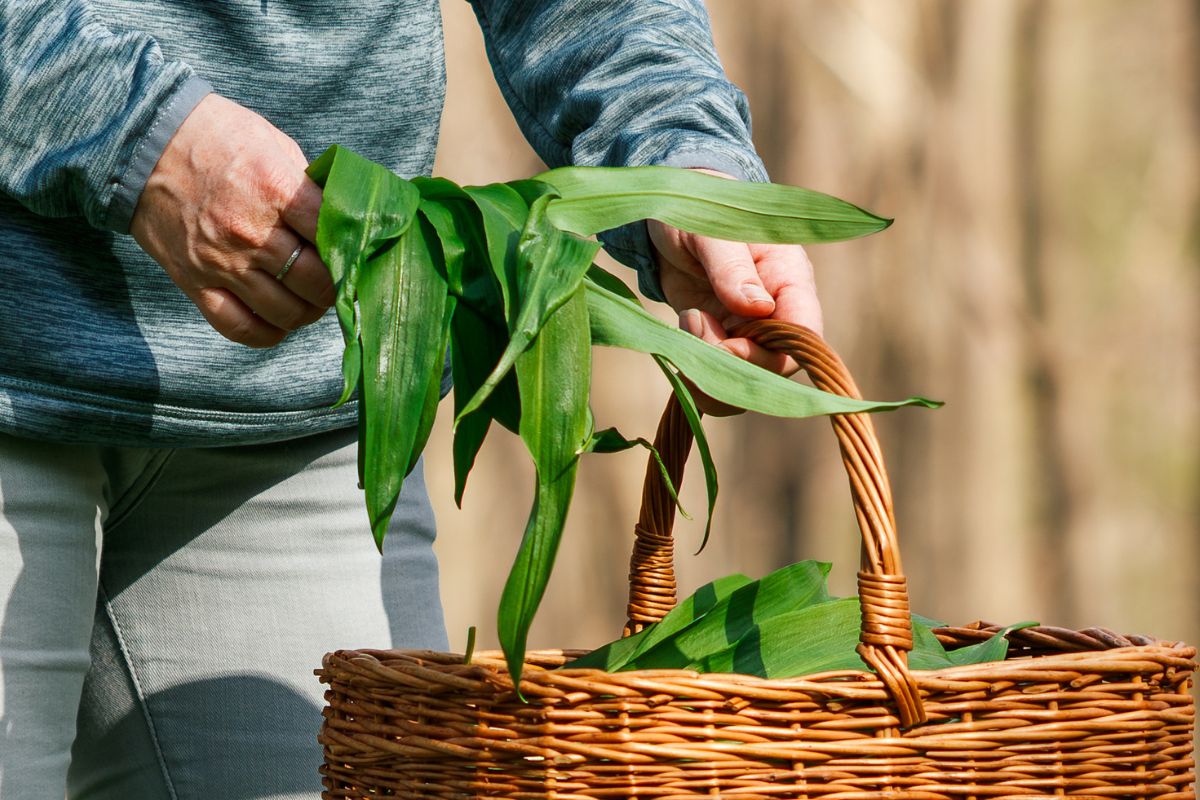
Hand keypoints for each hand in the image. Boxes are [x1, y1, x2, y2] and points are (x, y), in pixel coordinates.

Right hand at [130, 94, 333, 347]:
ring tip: (311, 300)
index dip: (352, 249)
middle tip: (337, 282)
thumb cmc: (216, 137)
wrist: (142, 142)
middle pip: (316, 283)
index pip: (334, 238)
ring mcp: (221, 262)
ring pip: (285, 312)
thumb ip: (308, 187)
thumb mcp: (273, 145)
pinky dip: (267, 333)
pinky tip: (279, 321)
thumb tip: (344, 220)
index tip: (356, 253)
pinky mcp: (195, 283)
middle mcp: (250, 232)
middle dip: (335, 287)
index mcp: (276, 191)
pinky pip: (240, 327)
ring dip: (307, 313)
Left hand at [648, 170, 822, 414]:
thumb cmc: (699, 207)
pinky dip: (697, 370)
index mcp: (790, 279)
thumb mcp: (710, 231)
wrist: (668, 210)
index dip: (771, 355)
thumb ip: (732, 267)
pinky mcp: (721, 339)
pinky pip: (718, 375)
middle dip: (732, 365)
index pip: (804, 335)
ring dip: (711, 371)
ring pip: (746, 380)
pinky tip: (683, 332)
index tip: (728, 345)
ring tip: (688, 324)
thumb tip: (759, 308)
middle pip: (773, 367)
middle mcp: (776, 311)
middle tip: (695, 326)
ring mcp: (748, 330)